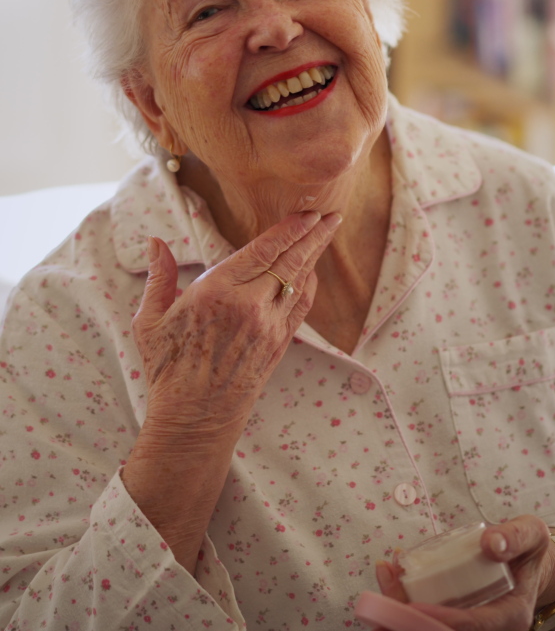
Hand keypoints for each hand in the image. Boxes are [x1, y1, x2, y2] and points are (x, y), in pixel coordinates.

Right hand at [132, 209, 340, 445]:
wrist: (194, 418)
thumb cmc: (168, 368)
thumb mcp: (150, 321)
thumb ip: (158, 277)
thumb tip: (155, 243)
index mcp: (217, 292)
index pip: (263, 250)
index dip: (288, 229)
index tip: (306, 212)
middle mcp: (249, 306)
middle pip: (290, 261)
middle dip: (313, 235)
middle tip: (330, 214)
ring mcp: (268, 327)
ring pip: (299, 281)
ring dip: (314, 255)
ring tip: (326, 233)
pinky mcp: (278, 345)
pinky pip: (300, 307)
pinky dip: (309, 284)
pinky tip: (312, 271)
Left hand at [370, 515, 554, 630]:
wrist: (529, 572)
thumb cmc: (526, 553)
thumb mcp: (531, 533)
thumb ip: (515, 535)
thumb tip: (491, 544)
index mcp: (513, 615)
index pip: (474, 627)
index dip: (440, 620)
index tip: (411, 606)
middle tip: (379, 623)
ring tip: (375, 615)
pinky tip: (386, 607)